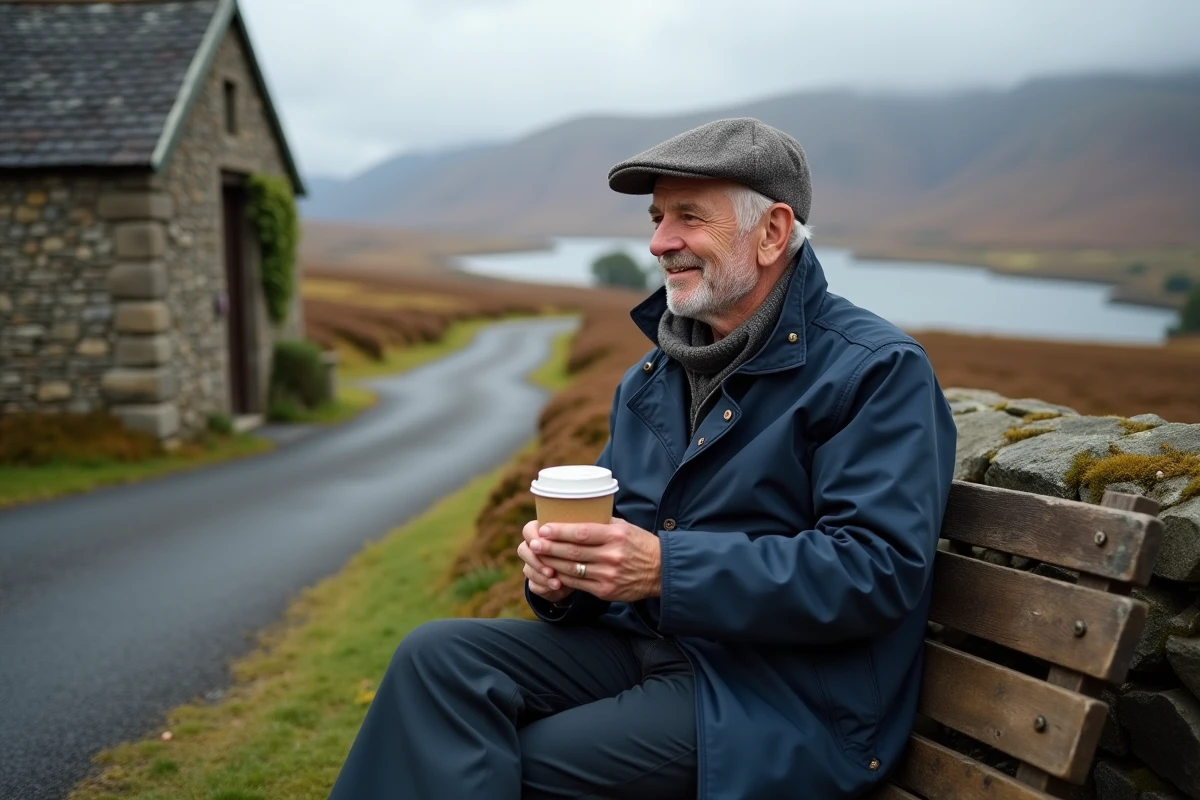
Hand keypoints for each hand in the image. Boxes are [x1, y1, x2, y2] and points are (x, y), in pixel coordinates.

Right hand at [519, 520, 573, 603]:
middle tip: (550, 571)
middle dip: (536, 562)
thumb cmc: (580, 550)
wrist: (579, 574)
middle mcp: (533, 548)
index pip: (529, 529)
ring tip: (557, 583)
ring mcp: (531, 566)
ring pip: (528, 570)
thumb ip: (574, 536)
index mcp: (541, 534)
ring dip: (542, 577)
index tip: (543, 542)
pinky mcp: (534, 582)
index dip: (533, 536)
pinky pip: (533, 585)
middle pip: (523, 550)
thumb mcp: (578, 541)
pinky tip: (556, 587)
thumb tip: (578, 534)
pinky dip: (545, 587)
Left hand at [528, 518, 661, 602]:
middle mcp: (611, 556)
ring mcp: (608, 575)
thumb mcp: (624, 527)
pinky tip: (553, 572)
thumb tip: (574, 515)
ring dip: (552, 563)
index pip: (582, 533)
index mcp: (615, 536)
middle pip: (573, 552)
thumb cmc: (640, 544)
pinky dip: (563, 578)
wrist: (661, 571)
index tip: (543, 529)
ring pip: (572, 570)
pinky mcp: (606, 591)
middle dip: (549, 548)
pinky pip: (579, 585)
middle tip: (533, 543)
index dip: (559, 531)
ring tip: (538, 557)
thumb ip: (601, 523)